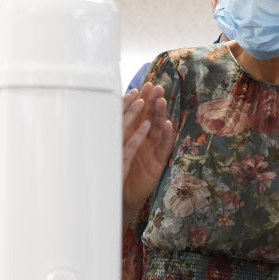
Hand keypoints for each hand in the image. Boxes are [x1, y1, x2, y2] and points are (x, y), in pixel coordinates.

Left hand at [122, 83, 173, 219]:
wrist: (123, 194)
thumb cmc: (121, 170)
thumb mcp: (117, 147)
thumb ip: (118, 131)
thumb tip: (111, 110)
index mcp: (137, 134)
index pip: (141, 113)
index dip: (144, 99)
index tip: (145, 85)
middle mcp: (147, 140)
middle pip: (152, 118)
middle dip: (154, 102)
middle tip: (158, 88)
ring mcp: (154, 150)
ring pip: (158, 129)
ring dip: (160, 115)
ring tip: (162, 102)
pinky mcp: (158, 163)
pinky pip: (163, 147)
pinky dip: (166, 136)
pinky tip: (167, 125)